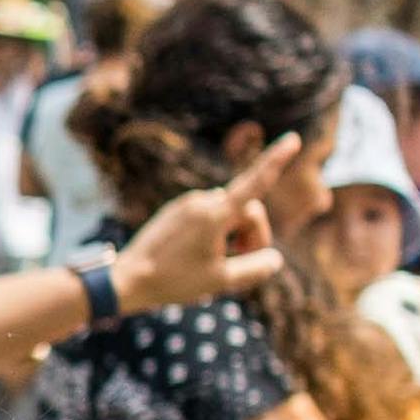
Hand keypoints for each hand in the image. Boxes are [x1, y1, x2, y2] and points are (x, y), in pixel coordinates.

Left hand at [109, 152, 294, 320]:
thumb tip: (274, 259)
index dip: (276, 161)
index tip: (293, 139)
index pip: (254, 183)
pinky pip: (208, 217)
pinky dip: (215, 235)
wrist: (126, 279)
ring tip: (216, 265)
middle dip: (252, 234)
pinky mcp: (176, 211)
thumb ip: (255, 268)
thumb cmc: (173, 281)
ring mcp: (187, 203)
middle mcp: (202, 200)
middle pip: (247, 210)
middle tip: (241, 263)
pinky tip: (198, 259)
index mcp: (214, 213)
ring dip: (233, 236)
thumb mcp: (221, 281)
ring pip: (228, 214)